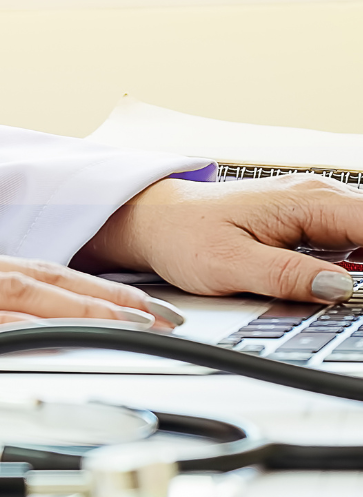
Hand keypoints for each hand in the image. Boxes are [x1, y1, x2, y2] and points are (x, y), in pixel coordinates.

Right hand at [0, 230, 164, 371]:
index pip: (15, 266)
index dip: (72, 284)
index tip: (114, 301)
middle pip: (35, 271)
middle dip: (101, 292)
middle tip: (154, 312)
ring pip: (21, 288)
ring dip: (85, 306)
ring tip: (138, 325)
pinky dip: (30, 325)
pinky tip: (68, 336)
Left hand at [80, 174, 361, 302]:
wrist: (154, 220)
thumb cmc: (182, 236)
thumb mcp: (228, 265)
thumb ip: (284, 276)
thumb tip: (338, 288)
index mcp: (305, 202)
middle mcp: (315, 196)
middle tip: (359, 299)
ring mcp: (312, 206)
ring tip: (353, 294)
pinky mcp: (304, 220)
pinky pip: (348, 236)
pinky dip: (356, 258)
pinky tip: (347, 284)